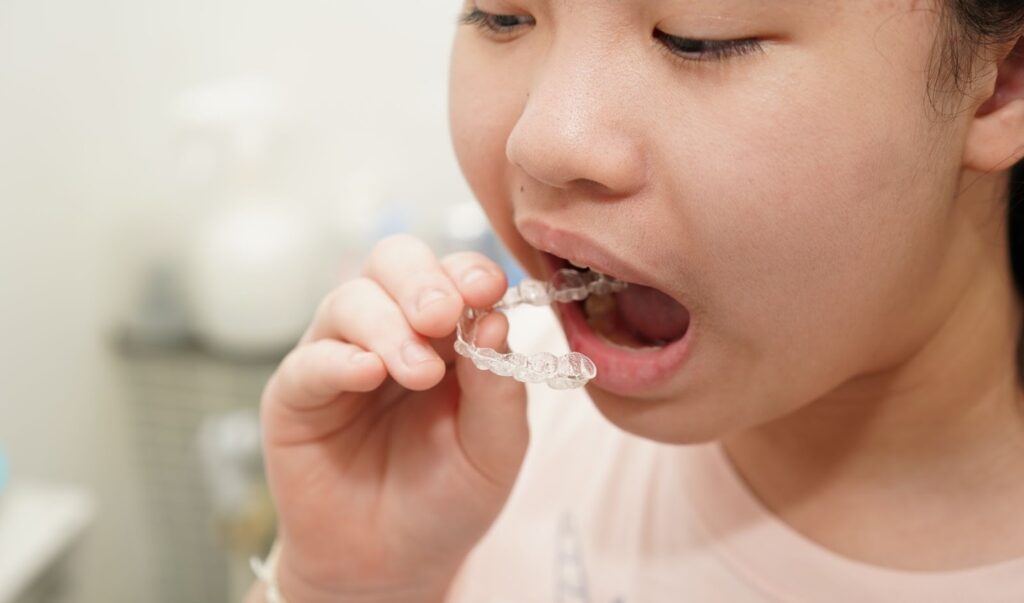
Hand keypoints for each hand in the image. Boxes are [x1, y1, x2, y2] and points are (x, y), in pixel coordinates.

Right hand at [259, 234, 528, 601]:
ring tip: (418, 372)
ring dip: (388, 327)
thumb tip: (495, 321)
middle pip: (393, 263)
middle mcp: (391, 332)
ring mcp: (340, 357)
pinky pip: (310, 359)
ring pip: (350, 301)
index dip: (468, 271)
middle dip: (421, 280)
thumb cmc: (446, 500)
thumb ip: (498, 390)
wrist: (391, 565)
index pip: (453, 275)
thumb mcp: (492, 452)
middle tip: (442, 314)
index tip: (488, 289)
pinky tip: (368, 374)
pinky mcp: (297, 394)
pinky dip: (339, 359)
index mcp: (447, 335)